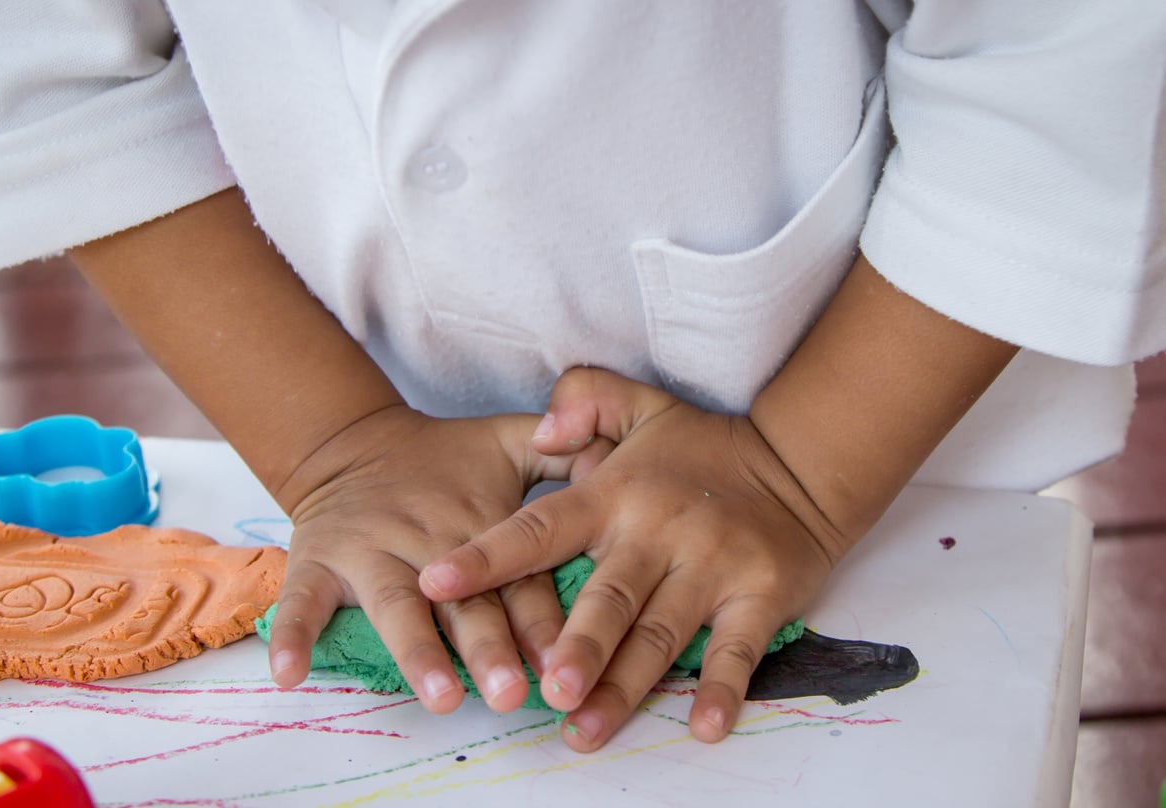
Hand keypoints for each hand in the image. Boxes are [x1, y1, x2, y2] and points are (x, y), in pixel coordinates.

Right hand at [266, 404, 609, 713]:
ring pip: (395, 605)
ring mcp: (371, 552)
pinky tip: (290, 674)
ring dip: (416, 651)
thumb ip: (563, 455)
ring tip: (440, 695)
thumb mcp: (508, 442)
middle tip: (513, 691)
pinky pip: (303, 598)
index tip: (564, 656)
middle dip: (488, 646)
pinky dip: (293, 633)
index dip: (540, 618)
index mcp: (481, 522)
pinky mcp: (319, 560)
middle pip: (464, 602)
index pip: (519, 577)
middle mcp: (428, 541)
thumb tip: (614, 459)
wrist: (354, 441)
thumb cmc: (445, 457)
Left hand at [420, 368, 849, 749]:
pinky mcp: (761, 596)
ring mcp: (712, 567)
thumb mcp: (639, 402)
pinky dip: (720, 689)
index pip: (541, 527)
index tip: (434, 584)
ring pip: (660, 636)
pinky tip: (701, 726)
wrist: (800, 464)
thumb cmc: (702, 446)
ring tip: (585, 729)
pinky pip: (737, 650)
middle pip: (608, 600)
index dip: (487, 556)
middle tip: (542, 691)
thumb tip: (543, 431)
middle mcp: (659, 533)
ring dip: (624, 687)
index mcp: (616, 493)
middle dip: (575, 648)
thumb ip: (582, 399)